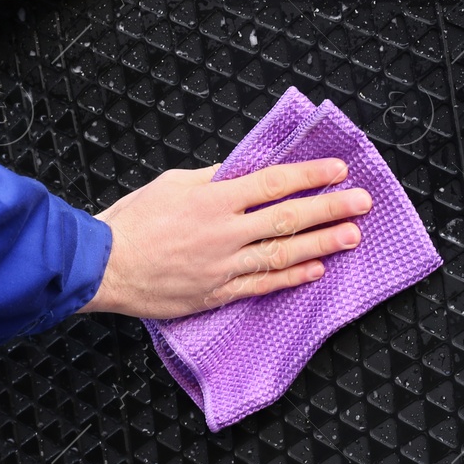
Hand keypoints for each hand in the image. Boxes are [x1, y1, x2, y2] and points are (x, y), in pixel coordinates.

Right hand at [77, 158, 372, 319]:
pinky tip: (316, 270)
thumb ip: (212, 180)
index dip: (309, 175)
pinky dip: (292, 278)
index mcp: (213, 198)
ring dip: (322, 244)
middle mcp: (224, 232)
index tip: (338, 171)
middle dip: (330, 208)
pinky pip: (263, 285)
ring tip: (351, 237)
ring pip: (283, 253)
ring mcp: (223, 266)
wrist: (103, 267)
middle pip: (288, 218)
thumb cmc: (131, 222)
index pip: (273, 182)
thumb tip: (243, 173)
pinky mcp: (217, 292)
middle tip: (361, 203)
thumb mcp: (171, 184)